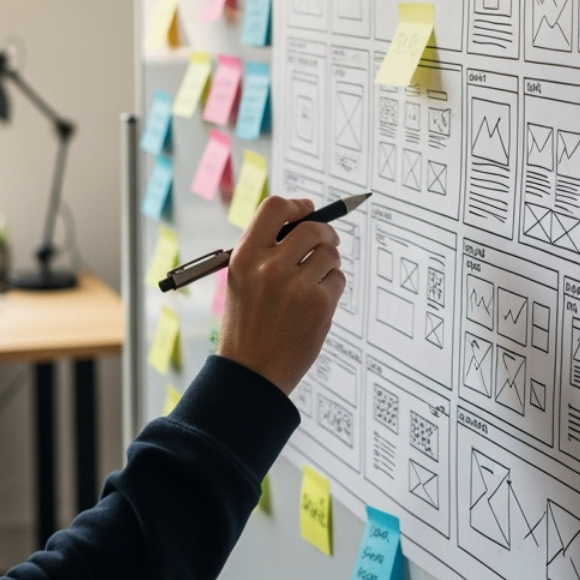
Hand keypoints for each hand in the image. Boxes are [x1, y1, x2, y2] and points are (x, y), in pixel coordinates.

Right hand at [218, 196, 344, 394]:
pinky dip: (332, 286)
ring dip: (328, 263)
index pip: (275, 207)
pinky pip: (338, 279)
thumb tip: (303, 220)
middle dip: (324, 233)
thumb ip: (265, 250)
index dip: (296, 206)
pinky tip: (316, 302)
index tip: (306, 210)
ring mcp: (297, 286)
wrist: (251, 372)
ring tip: (314, 280)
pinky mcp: (320, 305)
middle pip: (312, 228)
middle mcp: (270, 267)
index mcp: (244, 257)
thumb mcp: (241, 280)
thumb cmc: (246, 325)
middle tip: (325, 242)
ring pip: (330, 253)